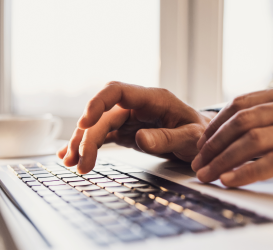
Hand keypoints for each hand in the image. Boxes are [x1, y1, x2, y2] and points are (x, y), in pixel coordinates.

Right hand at [57, 81, 212, 173]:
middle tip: (80, 162)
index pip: (117, 91)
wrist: (201, 139)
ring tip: (71, 163)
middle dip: (87, 137)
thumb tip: (140, 140)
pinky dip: (87, 145)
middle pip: (102, 115)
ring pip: (98, 125)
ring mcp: (128, 118)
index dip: (97, 103)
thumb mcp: (191, 137)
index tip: (85, 122)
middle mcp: (136, 105)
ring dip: (82, 143)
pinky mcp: (125, 131)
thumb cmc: (199, 133)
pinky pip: (102, 135)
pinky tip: (73, 156)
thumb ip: (167, 137)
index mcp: (152, 99)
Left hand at [191, 83, 272, 186]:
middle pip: (242, 121)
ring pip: (253, 139)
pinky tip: (229, 180)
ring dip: (222, 160)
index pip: (241, 104)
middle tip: (198, 163)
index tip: (200, 144)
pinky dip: (247, 172)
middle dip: (213, 144)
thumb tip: (231, 137)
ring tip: (206, 174)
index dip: (215, 124)